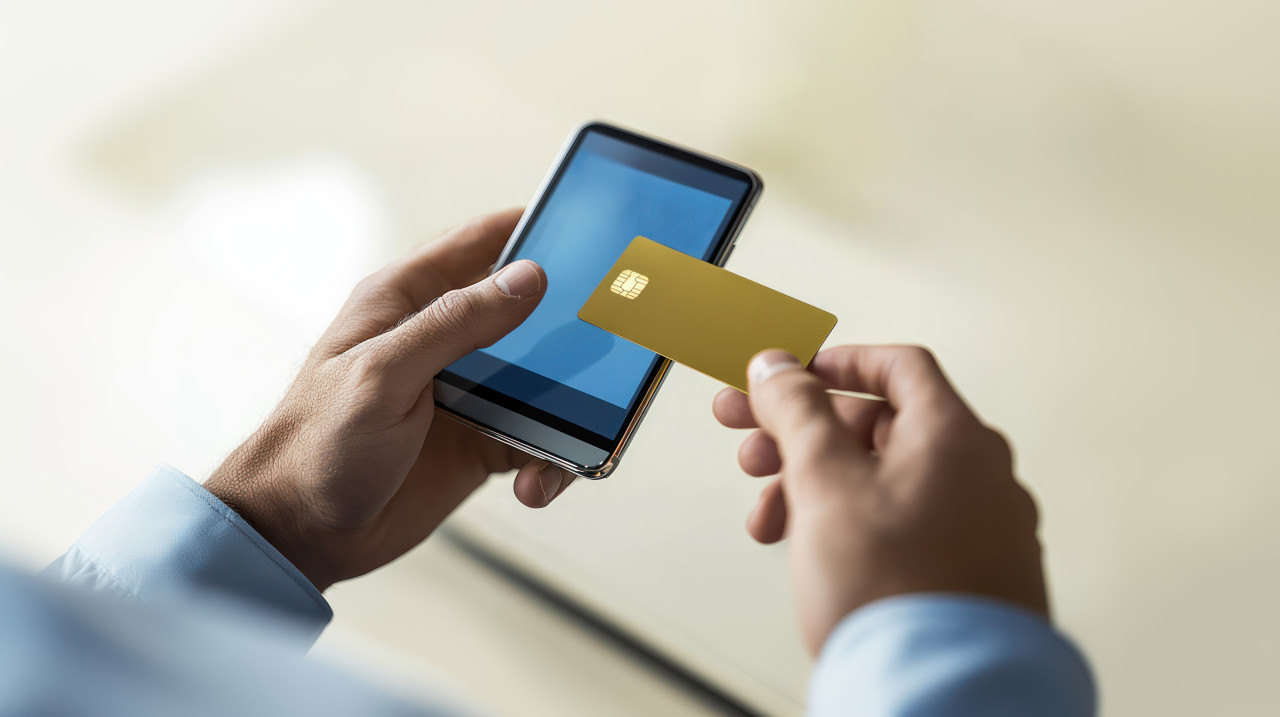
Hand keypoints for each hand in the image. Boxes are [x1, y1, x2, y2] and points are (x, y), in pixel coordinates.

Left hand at [205, 209, 574, 591]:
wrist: (299, 533)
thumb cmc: (317, 444)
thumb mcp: (384, 372)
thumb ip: (456, 323)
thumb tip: (528, 277)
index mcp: (407, 300)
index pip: (481, 243)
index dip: (533, 229)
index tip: (587, 228)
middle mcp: (441, 339)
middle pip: (528, 313)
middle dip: (570, 326)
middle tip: (612, 339)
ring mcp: (466, 392)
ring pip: (545, 380)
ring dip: (570, 406)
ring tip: (579, 434)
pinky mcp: (480, 442)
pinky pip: (538, 439)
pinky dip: (549, 459)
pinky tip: (534, 483)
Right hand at [712, 346, 1046, 654]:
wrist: (942, 693)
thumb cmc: (897, 594)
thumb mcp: (825, 482)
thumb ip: (797, 412)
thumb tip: (778, 368)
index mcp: (955, 436)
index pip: (897, 366)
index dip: (835, 363)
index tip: (792, 376)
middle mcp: (981, 474)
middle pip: (882, 428)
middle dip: (805, 435)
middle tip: (752, 446)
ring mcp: (982, 527)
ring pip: (887, 482)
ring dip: (818, 487)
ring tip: (770, 520)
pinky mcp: (973, 573)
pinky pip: (907, 527)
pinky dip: (854, 525)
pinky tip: (814, 552)